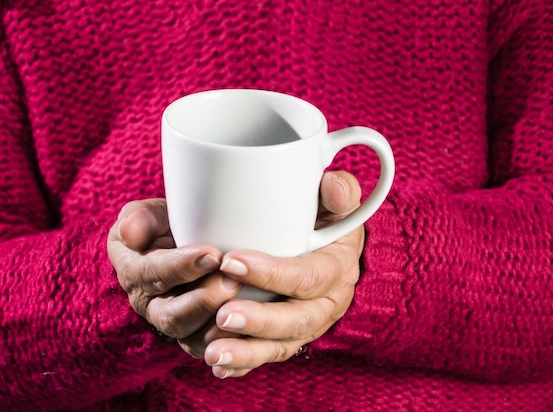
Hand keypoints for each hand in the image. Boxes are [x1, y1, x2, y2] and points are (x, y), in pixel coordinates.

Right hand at [106, 199, 241, 341]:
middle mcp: (149, 304)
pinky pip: (212, 350)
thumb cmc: (173, 223)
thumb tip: (129, 232)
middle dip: (204, 300)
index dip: (181, 266)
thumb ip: (140, 218)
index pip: (151, 274)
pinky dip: (232, 345)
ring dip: (220, 325)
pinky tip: (252, 331)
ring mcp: (175, 324)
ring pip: (192, 339)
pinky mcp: (198, 337)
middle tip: (232, 281)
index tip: (212, 254)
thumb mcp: (153, 213)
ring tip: (245, 302)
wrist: (196, 239)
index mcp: (134, 271)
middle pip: (172, 316)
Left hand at [201, 170, 364, 378]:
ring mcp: (306, 326)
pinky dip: (243, 364)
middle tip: (222, 314)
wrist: (325, 249)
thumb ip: (338, 191)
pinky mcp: (287, 339)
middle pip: (297, 320)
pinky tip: (217, 365)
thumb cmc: (324, 220)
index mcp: (337, 268)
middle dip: (259, 320)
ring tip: (213, 353)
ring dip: (246, 352)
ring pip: (280, 346)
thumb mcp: (335, 202)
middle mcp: (326, 304)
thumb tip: (332, 186)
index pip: (309, 276)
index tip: (230, 261)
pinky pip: (267, 357)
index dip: (273, 273)